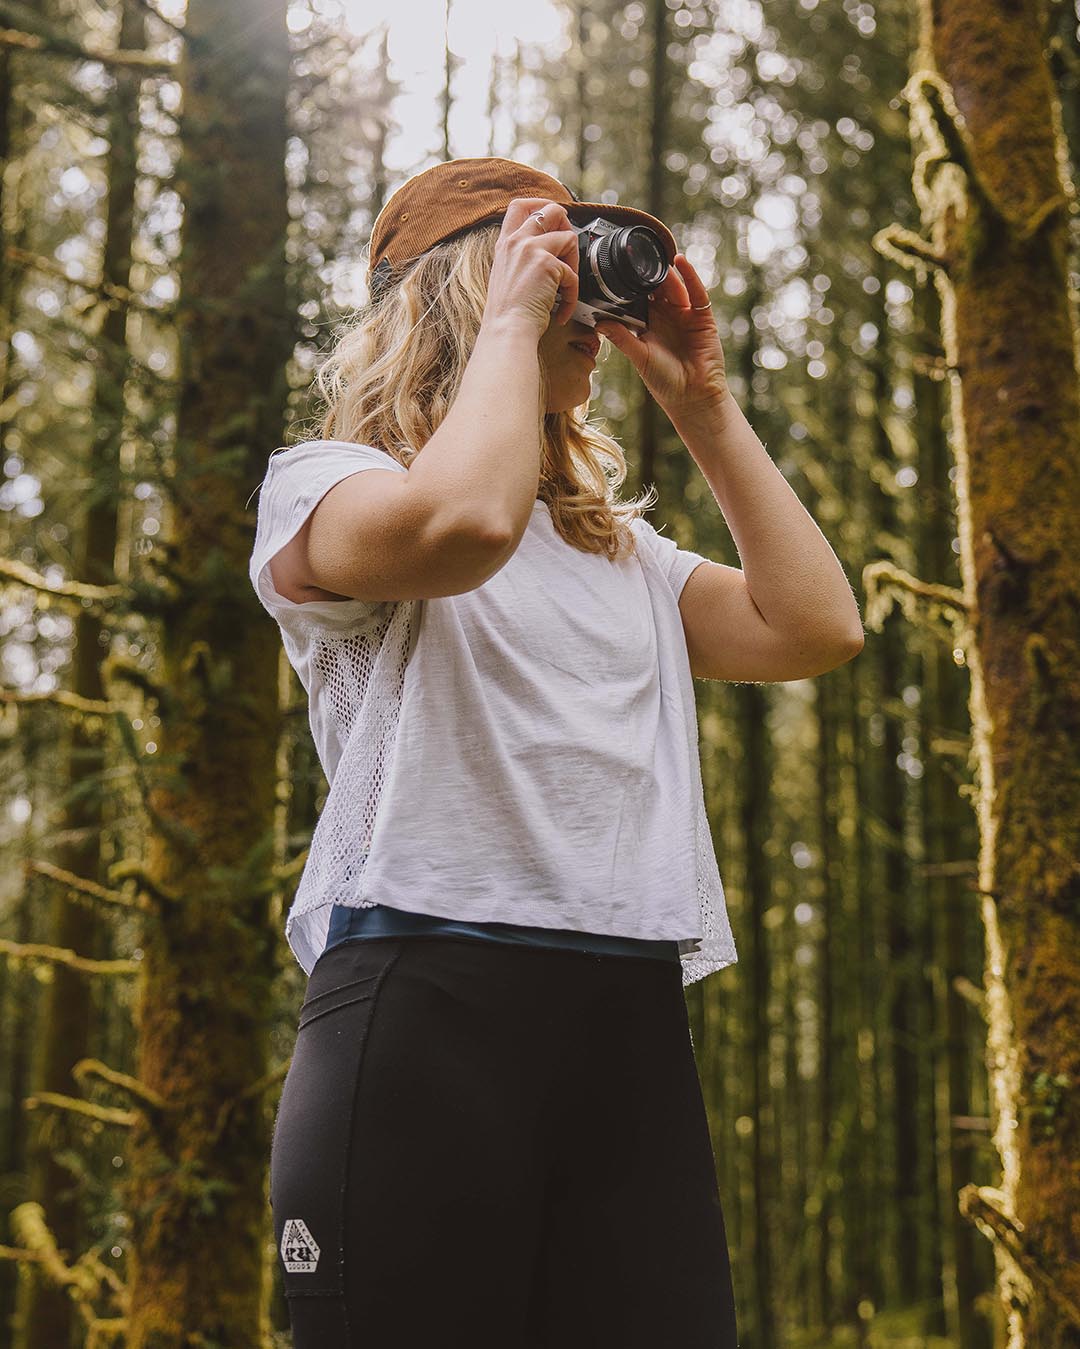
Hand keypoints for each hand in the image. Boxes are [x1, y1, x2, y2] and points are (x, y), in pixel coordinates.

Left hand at [594, 254, 729, 419]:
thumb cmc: (664, 381)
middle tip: (636, 257)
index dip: (630, 285)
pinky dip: (690, 276)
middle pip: (657, 289)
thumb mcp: (639, 357)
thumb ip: (622, 338)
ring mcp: (685, 316)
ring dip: (666, 272)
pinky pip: (697, 292)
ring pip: (675, 287)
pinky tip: (681, 262)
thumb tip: (600, 323)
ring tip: (656, 257)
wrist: (693, 396)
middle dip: (648, 274)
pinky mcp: (702, 317)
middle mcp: (666, 318)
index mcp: (648, 326)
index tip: (618, 268)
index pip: (638, 299)